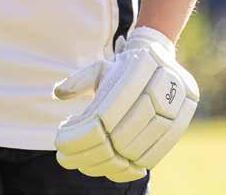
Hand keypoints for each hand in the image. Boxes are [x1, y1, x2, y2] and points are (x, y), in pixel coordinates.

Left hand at [53, 27, 198, 182]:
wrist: (162, 66)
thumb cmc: (122, 69)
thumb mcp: (100, 68)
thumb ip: (79, 81)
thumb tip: (58, 93)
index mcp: (137, 71)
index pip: (106, 114)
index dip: (82, 133)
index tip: (59, 142)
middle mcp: (159, 92)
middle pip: (120, 137)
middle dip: (89, 151)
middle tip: (64, 159)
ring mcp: (174, 114)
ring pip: (135, 151)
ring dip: (104, 164)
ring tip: (81, 165)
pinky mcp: (178, 131)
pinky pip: (151, 158)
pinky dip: (127, 170)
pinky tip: (105, 169)